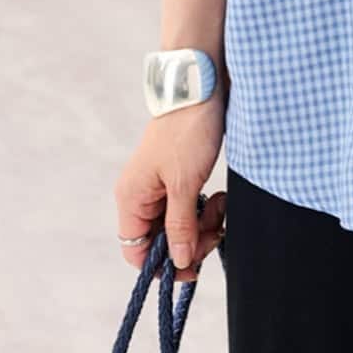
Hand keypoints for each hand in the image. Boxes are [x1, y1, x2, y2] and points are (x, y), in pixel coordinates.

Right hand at [114, 93, 227, 280]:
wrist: (201, 87)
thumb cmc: (187, 131)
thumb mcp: (185, 183)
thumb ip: (180, 226)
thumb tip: (177, 262)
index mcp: (132, 198)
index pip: (137, 251)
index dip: (164, 264)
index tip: (194, 264)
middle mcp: (141, 195)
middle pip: (161, 240)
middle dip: (190, 241)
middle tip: (216, 230)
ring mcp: (159, 185)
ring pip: (178, 224)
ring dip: (202, 224)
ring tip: (221, 206)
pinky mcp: (179, 175)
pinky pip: (189, 206)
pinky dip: (205, 208)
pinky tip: (220, 197)